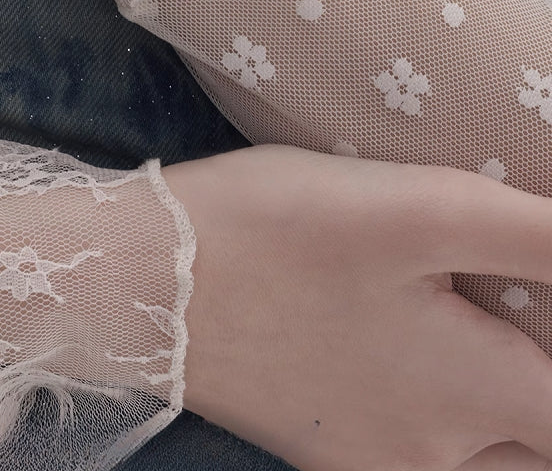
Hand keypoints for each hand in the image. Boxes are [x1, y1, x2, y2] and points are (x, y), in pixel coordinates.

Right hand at [162, 144, 551, 470]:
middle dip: (535, 391)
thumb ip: (534, 234)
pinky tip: (395, 349)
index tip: (529, 306)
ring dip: (495, 414)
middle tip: (504, 314)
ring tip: (462, 331)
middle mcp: (432, 454)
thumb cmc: (279, 232)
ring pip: (474, 459)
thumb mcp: (418, 208)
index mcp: (473, 393)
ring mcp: (369, 461)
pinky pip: (409, 451)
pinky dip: (433, 416)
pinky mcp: (318, 447)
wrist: (142, 280)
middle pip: (531, 446)